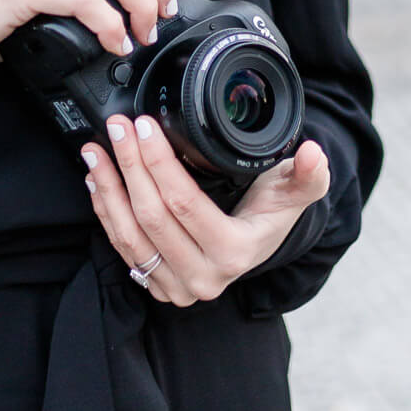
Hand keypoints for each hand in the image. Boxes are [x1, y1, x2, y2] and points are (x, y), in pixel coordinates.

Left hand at [82, 113, 329, 305]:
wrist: (256, 244)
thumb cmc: (271, 212)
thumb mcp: (294, 192)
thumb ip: (308, 175)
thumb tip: (313, 154)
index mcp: (234, 252)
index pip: (184, 203)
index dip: (159, 162)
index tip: (145, 125)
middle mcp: (203, 276)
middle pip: (152, 217)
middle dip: (129, 166)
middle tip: (118, 127)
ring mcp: (177, 285)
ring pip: (129, 235)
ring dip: (108, 188)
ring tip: (96, 151)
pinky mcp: (156, 284)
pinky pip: (122, 248)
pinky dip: (105, 210)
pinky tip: (99, 180)